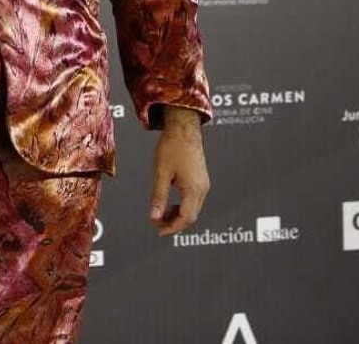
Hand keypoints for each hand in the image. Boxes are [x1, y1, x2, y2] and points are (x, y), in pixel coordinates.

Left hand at [149, 106, 208, 237]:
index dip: (172, 227)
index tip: (158, 231)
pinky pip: (194, 200)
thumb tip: (154, 216)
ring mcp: (204, 184)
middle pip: (191, 216)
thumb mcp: (161, 173)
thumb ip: (158, 197)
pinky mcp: (201, 179)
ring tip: (161, 213)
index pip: (185, 218)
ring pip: (193, 209)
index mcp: (193, 188)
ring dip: (178, 215)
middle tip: (157, 224)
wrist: (184, 128)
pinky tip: (169, 203)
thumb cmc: (171, 147)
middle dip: (174, 223)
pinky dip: (182, 206)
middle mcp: (202, 189)